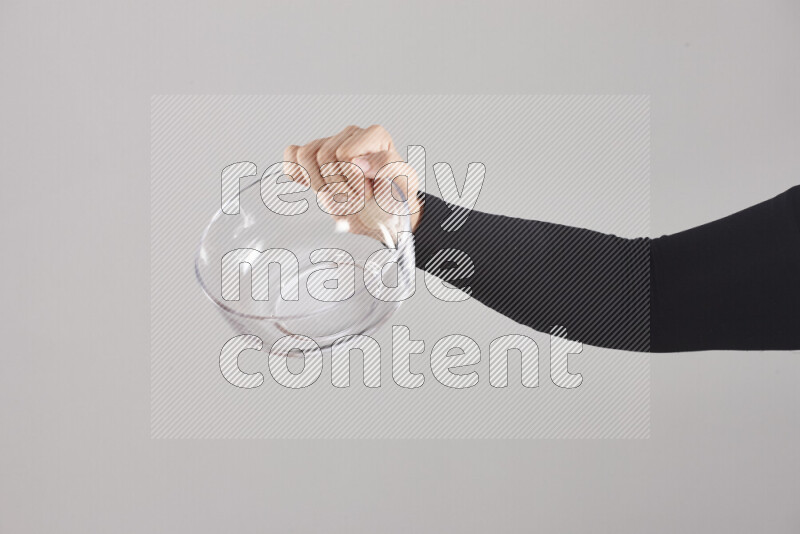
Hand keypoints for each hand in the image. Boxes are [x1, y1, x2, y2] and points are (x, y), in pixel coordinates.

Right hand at [283, 125, 422, 242]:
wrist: (386, 212)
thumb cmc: (396, 197)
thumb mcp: (405, 184)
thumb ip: (388, 165)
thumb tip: (357, 161)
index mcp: (375, 136)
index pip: (344, 153)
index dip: (351, 179)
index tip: (368, 195)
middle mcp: (352, 135)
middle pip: (323, 156)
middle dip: (336, 187)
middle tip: (354, 201)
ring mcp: (331, 144)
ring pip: (305, 155)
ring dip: (319, 185)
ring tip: (338, 197)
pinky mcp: (315, 158)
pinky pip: (292, 154)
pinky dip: (296, 173)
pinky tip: (312, 185)